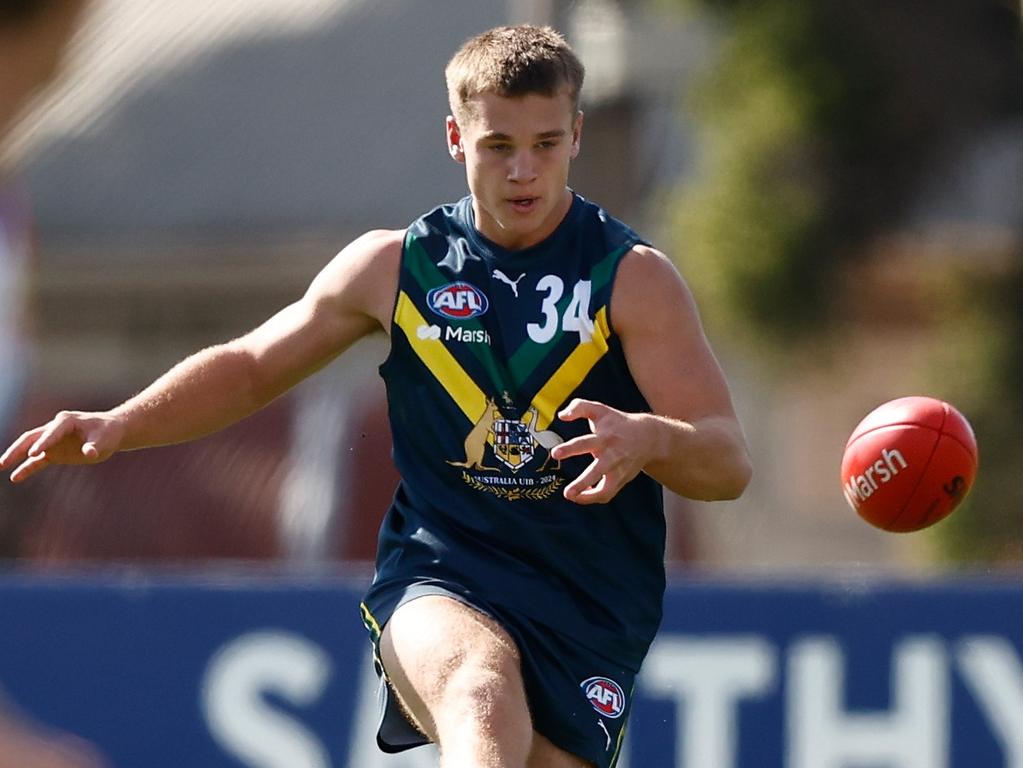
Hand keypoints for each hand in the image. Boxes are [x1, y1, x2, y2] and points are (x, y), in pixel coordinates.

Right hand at [0, 411, 123, 483]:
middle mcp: (55, 429)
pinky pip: (37, 461)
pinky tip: (15, 477)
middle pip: (31, 438)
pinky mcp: (54, 453)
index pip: (51, 432)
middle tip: (4, 461)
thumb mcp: (105, 439)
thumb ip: (95, 446)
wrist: (110, 433)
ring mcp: (52, 441)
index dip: (43, 443)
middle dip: (18, 449)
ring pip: (29, 447)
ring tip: (1, 466)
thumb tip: (89, 453)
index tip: (33, 454)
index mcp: (66, 421)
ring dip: (15, 456)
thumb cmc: (108, 433)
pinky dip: (27, 468)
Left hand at [550, 398, 653, 504]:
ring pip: (605, 490)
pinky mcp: (621, 480)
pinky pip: (607, 494)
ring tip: (571, 496)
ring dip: (588, 497)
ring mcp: (618, 470)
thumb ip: (579, 407)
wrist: (648, 437)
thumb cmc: (618, 423)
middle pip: (597, 472)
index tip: (555, 453)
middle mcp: (612, 456)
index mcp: (604, 438)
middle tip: (567, 492)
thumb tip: (562, 415)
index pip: (585, 443)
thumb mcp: (600, 409)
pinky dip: (594, 497)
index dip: (569, 449)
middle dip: (582, 483)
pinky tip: (581, 495)